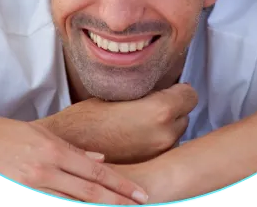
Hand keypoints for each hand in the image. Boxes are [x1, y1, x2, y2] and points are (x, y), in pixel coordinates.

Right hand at [0, 115, 148, 202]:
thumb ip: (71, 148)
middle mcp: (44, 171)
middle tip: (141, 206)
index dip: (120, 185)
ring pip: (72, 205)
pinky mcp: (20, 194)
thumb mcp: (41, 133)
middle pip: (89, 192)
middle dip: (117, 201)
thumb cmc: (6, 133)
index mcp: (52, 150)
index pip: (95, 173)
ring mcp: (30, 187)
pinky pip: (51, 206)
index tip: (140, 194)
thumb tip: (100, 159)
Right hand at [40, 84, 198, 163]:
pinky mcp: (149, 170)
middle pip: (184, 116)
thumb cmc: (86, 119)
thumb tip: (159, 88)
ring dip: (163, 129)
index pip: (190, 95)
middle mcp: (164, 136)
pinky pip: (161, 151)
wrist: (66, 151)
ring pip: (174, 135)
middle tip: (149, 105)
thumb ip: (145, 93)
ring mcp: (158, 156)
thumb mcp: (117, 93)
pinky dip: (153, 145)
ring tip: (139, 124)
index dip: (178, 90)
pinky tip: (135, 139)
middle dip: (171, 110)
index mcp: (159, 111)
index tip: (167, 89)